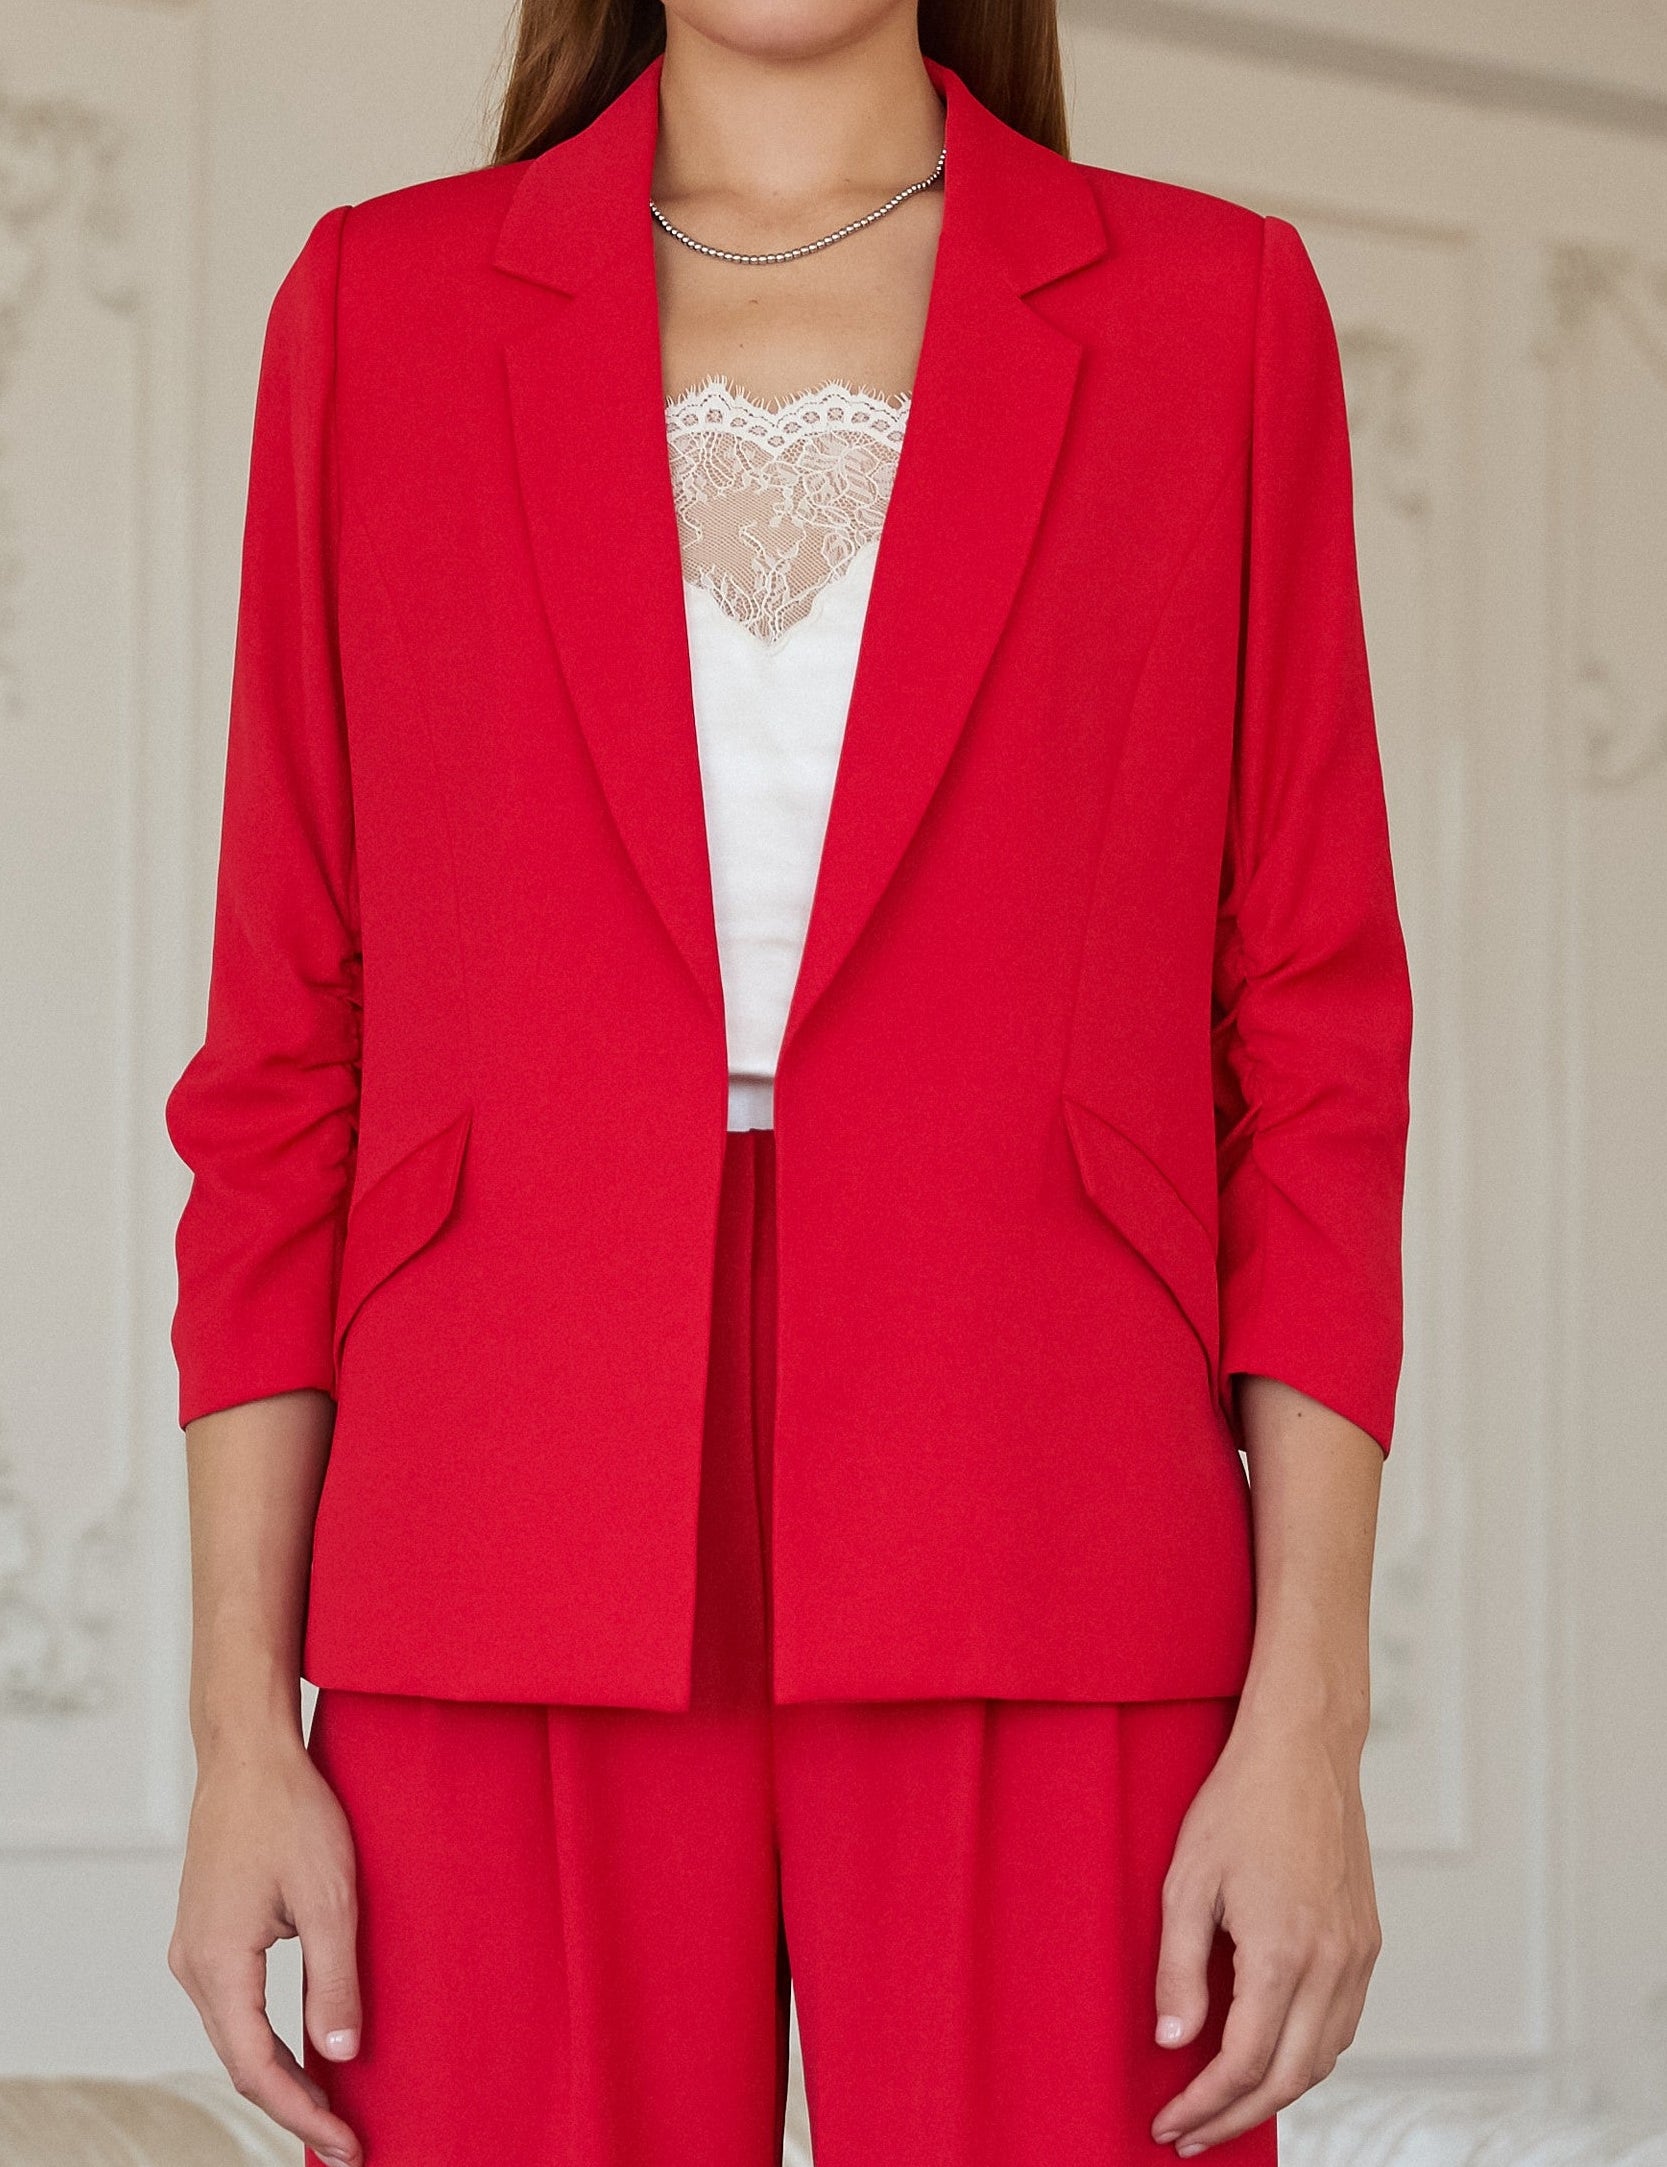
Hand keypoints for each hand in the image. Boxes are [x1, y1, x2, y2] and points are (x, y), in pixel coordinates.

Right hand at [169, 1727, 363, 2166]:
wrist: (249, 1752)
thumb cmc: (290, 1811)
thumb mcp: (331, 1897)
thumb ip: (334, 1981)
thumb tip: (341, 2056)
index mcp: (217, 1963)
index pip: (258, 2068)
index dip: (303, 2114)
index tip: (346, 2145)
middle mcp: (192, 1964)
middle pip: (241, 2062)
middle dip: (292, 2107)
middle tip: (345, 2143)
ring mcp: (193, 1947)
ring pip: (235, 2036)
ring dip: (278, 2075)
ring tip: (329, 2108)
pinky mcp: (206, 1931)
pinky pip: (232, 2005)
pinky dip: (264, 2038)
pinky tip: (298, 2050)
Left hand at [1149, 1702, 1380, 2151]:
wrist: (1303, 1751)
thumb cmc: (1239, 1805)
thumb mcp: (1185, 1882)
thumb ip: (1178, 1969)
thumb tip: (1174, 2043)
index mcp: (1282, 1952)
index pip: (1243, 2064)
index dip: (1203, 2104)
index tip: (1168, 2123)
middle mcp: (1331, 1963)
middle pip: (1288, 2078)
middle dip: (1235, 2117)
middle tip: (1190, 2134)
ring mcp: (1357, 1954)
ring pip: (1322, 2058)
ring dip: (1274, 2094)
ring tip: (1223, 2104)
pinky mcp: (1367, 1941)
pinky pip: (1342, 2024)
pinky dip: (1306, 2056)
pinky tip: (1271, 2054)